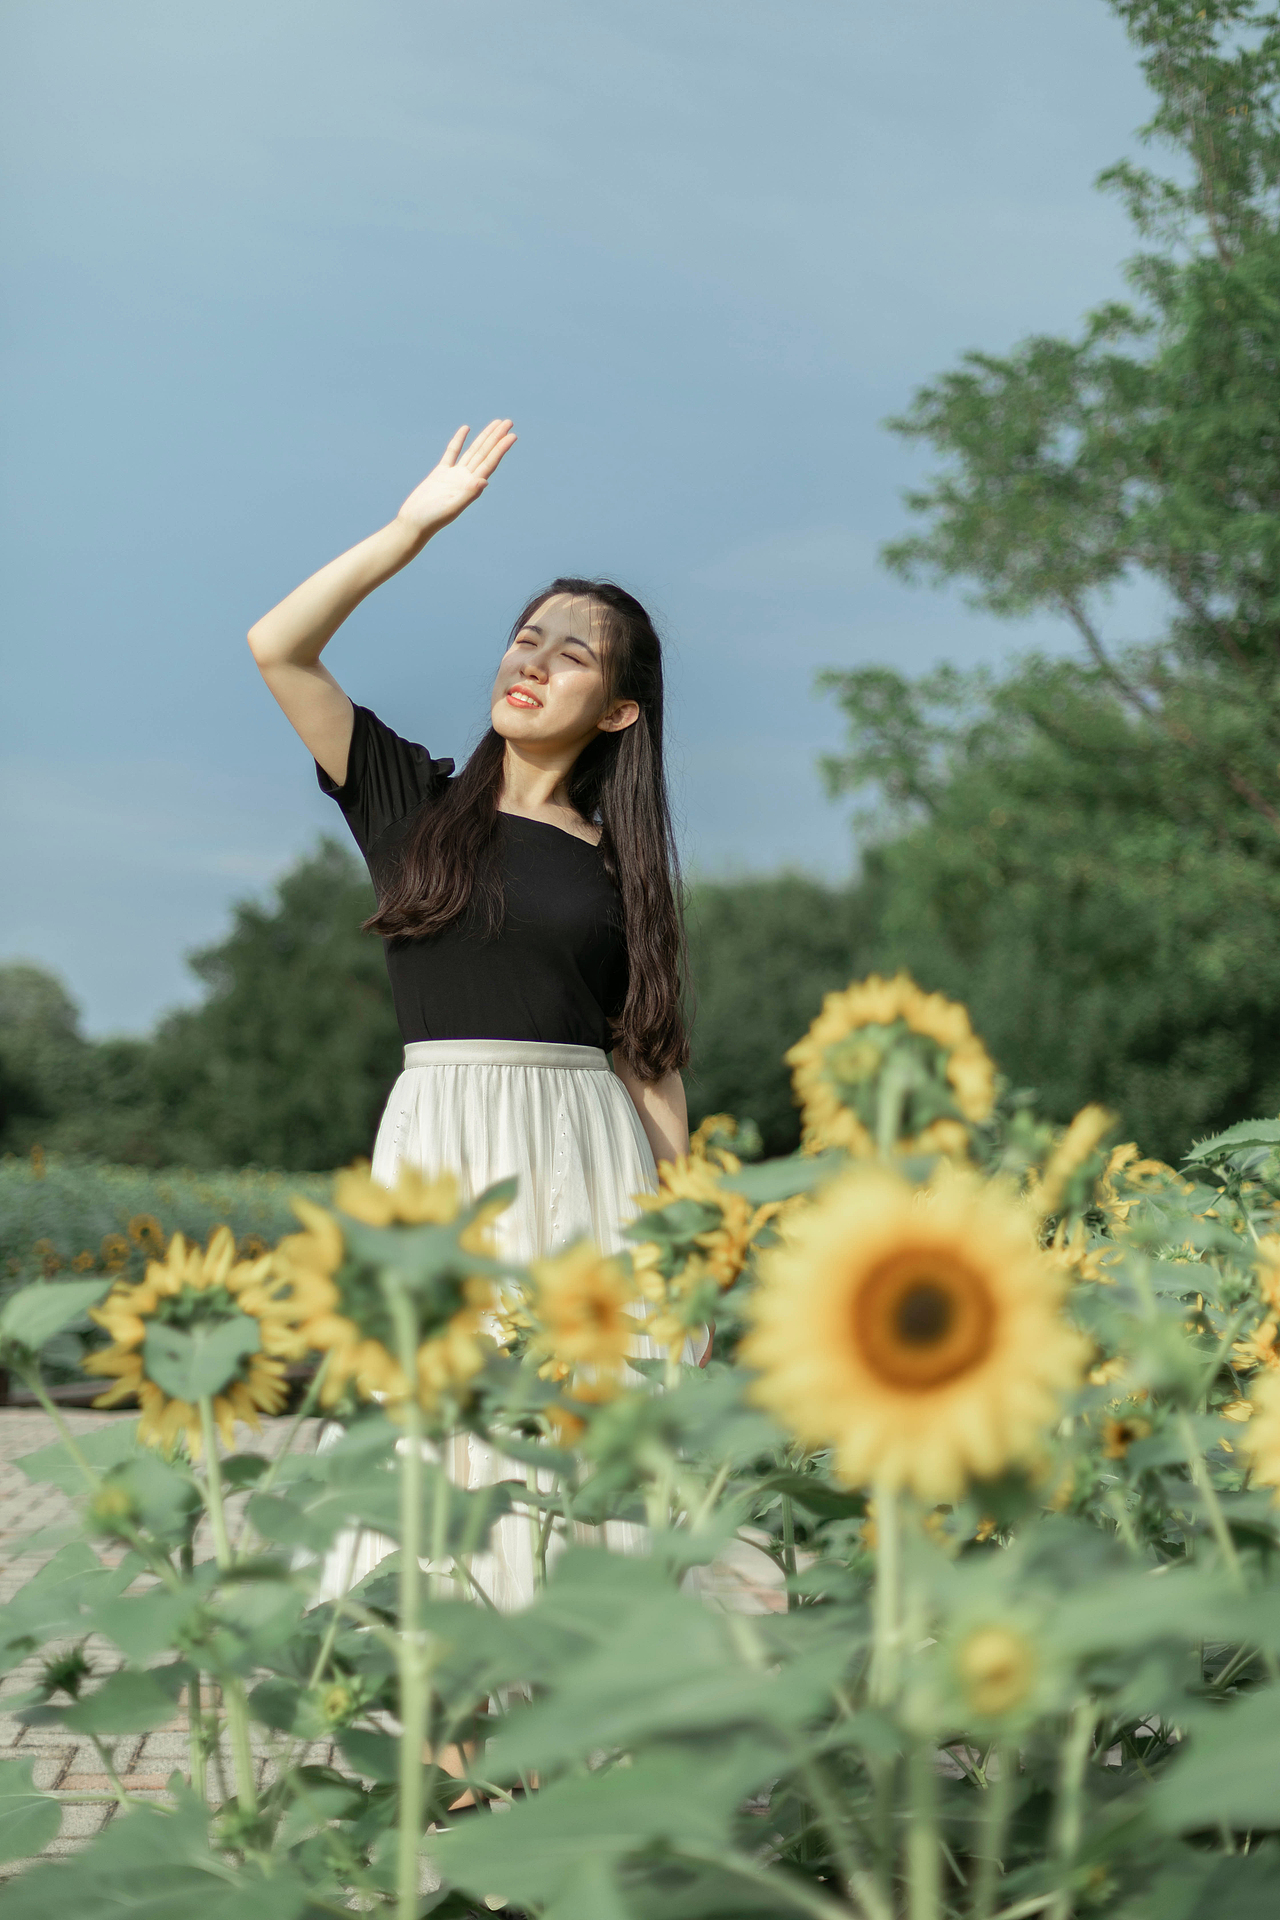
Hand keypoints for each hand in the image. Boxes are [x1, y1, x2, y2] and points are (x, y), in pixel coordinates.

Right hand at [395, 419, 516, 536]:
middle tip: (508, 422)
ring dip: (484, 438)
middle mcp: (466, 479)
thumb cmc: (432, 518)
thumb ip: (468, 494)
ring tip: (496, 424)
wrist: (415, 523)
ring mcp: (454, 475)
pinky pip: (452, 452)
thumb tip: (484, 481)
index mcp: (471, 486)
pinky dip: (459, 440)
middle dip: (496, 438)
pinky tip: (466, 429)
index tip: (512, 435)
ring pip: (473, 451)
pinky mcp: (440, 473)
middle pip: (485, 454)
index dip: (501, 449)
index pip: (490, 463)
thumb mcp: (452, 507)